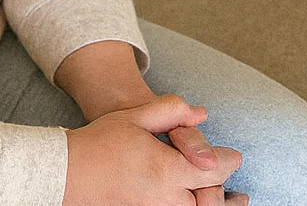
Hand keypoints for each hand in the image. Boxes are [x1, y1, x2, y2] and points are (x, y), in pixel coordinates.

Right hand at [63, 94, 243, 205]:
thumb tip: (201, 113)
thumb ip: (169, 111)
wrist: (70, 172)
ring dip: (217, 205)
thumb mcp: (134, 116)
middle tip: (236, 185)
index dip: (228, 162)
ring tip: (236, 201)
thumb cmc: (101, 142)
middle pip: (212, 200)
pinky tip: (204, 203)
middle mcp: (166, 198)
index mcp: (164, 169)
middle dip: (225, 190)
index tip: (235, 156)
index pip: (214, 170)